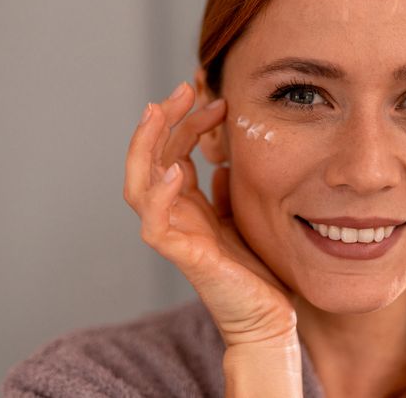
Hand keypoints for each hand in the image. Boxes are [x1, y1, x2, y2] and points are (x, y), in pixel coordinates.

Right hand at [123, 82, 296, 347]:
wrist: (267, 316)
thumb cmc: (255, 271)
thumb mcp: (241, 218)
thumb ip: (226, 193)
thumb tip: (222, 165)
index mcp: (189, 205)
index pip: (174, 153)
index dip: (187, 123)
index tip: (215, 99)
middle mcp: (175, 215)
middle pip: (150, 159)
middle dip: (161, 121)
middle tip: (183, 88)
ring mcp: (174, 235)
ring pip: (138, 185)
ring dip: (146, 145)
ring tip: (159, 111)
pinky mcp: (181, 255)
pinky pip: (155, 222)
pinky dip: (159, 193)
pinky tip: (176, 168)